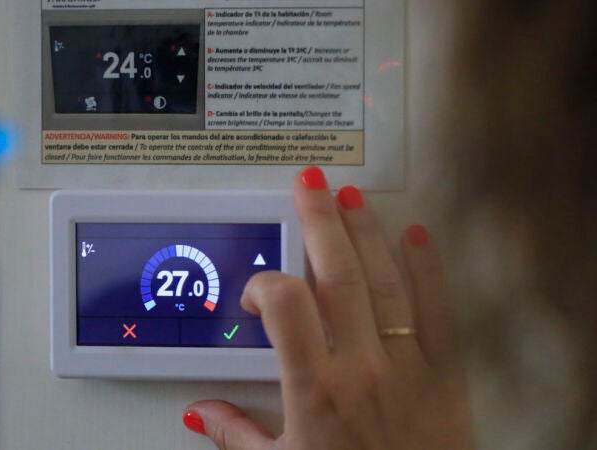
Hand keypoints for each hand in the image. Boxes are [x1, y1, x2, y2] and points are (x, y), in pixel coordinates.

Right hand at [184, 167, 472, 449]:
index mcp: (316, 389)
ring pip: (385, 281)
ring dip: (366, 233)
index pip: (286, 307)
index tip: (258, 294)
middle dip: (319, 221)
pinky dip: (428, 268)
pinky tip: (416, 236)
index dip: (265, 285)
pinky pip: (438, 310)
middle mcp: (362, 368)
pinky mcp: (445, 372)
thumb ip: (236, 434)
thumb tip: (198, 412)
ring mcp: (408, 365)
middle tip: (309, 183)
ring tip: (350, 197)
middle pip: (337, 275)